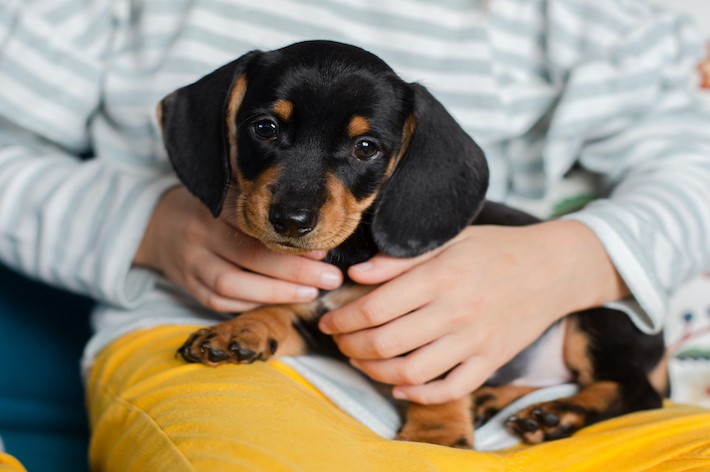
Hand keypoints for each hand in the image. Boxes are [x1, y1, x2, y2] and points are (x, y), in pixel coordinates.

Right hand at [134, 186, 342, 311]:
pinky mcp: (189, 287)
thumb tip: (314, 231)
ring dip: (276, 293)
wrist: (157, 225)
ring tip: (312, 294)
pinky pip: (221, 303)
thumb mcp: (230, 195)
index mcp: (213, 205)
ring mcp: (191, 263)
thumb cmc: (209, 209)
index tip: (324, 249)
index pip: (255, 224)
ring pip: (233, 285)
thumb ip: (261, 209)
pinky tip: (280, 302)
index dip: (290, 240)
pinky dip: (252, 304)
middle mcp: (199, 234)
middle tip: (330, 278)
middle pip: (249, 256)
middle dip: (294, 271)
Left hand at [319, 221, 627, 403]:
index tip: (329, 320)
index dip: (342, 319)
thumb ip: (400, 259)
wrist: (554, 268)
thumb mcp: (448, 239)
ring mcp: (475, 340)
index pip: (374, 307)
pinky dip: (420, 394)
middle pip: (386, 343)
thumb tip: (355, 274)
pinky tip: (400, 385)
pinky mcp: (491, 360)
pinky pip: (451, 389)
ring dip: (376, 372)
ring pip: (411, 372)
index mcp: (440, 276)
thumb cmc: (495, 249)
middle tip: (340, 341)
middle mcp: (456, 311)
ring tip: (362, 361)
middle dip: (351, 347)